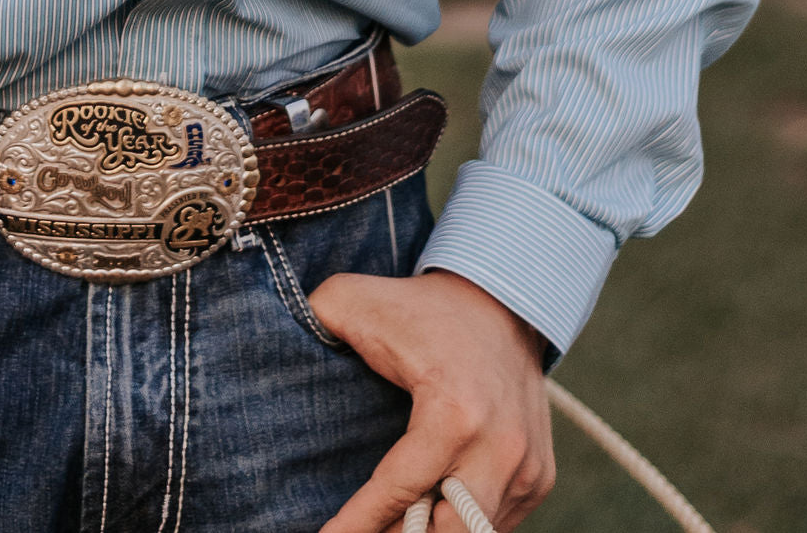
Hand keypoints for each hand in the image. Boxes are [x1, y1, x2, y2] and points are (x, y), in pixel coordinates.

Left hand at [309, 268, 555, 532]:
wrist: (507, 297)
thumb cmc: (425, 306)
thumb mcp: (358, 300)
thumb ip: (316, 317)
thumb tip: (266, 337)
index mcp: (454, 414)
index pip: (395, 496)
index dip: (352, 529)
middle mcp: (498, 448)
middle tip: (362, 531)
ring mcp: (525, 467)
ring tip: (392, 522)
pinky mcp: (540, 475)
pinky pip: (496, 525)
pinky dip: (461, 525)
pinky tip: (429, 510)